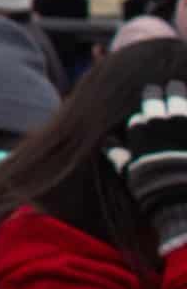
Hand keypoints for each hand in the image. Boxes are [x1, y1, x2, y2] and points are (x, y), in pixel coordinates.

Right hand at [108, 81, 186, 255]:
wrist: (184, 201)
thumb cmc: (154, 188)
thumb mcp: (129, 173)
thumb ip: (117, 154)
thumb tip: (107, 141)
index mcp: (141, 130)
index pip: (140, 112)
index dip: (145, 105)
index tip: (148, 99)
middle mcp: (162, 122)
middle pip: (159, 98)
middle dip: (159, 92)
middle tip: (166, 87)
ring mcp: (184, 124)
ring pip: (181, 101)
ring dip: (179, 93)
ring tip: (179, 87)